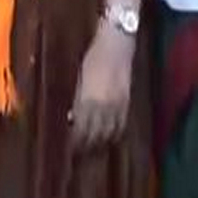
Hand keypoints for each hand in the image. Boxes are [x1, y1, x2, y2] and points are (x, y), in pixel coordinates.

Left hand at [70, 21, 133, 149]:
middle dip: (88, 146)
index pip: (82, 129)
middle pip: (96, 135)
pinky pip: (122, 124)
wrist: (117, 45)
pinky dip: (115, 133)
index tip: (70, 147)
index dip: (76, 141)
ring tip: (95, 148)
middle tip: (80, 152)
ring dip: (102, 142)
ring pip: (110, 133)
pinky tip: (110, 136)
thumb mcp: (81, 78)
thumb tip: (73, 117)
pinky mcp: (127, 102)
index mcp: (88, 99)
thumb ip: (79, 99)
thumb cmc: (94, 58)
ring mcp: (118, 105)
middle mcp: (104, 106)